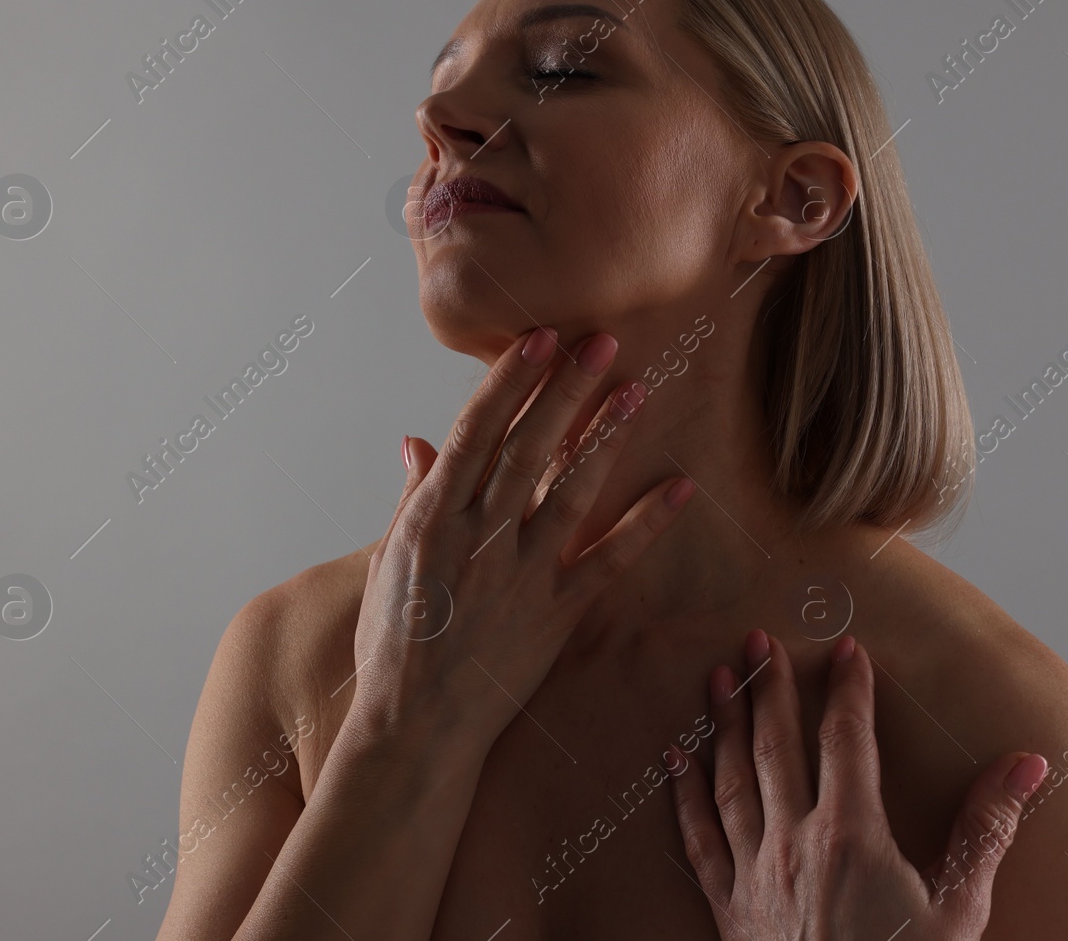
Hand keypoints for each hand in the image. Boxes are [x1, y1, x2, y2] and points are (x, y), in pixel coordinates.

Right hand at [350, 326, 695, 744]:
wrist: (415, 729)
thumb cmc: (394, 647)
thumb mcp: (387, 564)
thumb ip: (411, 500)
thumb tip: (417, 442)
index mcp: (432, 519)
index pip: (476, 432)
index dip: (511, 381)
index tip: (539, 339)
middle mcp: (480, 538)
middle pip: (529, 447)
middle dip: (566, 389)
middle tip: (602, 341)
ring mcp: (522, 575)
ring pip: (571, 491)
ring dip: (606, 438)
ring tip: (636, 391)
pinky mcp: (557, 614)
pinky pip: (610, 561)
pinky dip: (647, 524)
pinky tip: (679, 488)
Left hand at [670, 630, 1047, 939]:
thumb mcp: (961, 910)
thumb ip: (987, 829)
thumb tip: (1026, 764)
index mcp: (852, 835)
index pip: (847, 739)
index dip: (849, 689)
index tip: (848, 649)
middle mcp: (794, 842)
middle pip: (778, 745)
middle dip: (772, 687)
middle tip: (759, 639)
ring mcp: (755, 873)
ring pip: (731, 779)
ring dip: (724, 724)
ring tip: (719, 677)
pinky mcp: (728, 907)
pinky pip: (698, 839)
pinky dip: (683, 796)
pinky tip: (673, 760)